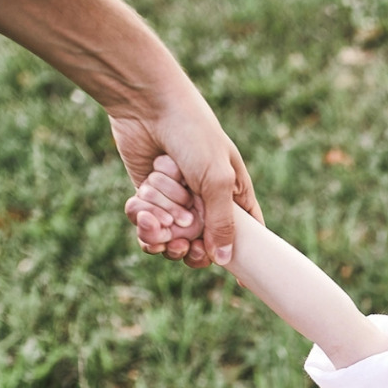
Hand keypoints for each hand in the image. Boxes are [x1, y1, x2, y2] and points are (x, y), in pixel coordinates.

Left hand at [110, 95, 261, 268]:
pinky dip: (143, 221)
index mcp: (233, 195)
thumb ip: (222, 224)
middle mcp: (206, 202)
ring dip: (163, 234)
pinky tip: (141, 209)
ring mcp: (177, 201)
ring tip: (157, 222)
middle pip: (204, 247)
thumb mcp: (217, 182)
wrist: (148, 106)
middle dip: (191, 248)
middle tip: (185, 245)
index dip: (241, 258)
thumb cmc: (194, 136)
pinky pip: (147, 226)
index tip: (238, 281)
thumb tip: (224, 261)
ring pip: (172, 240)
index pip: (246, 235)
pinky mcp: (149, 197)